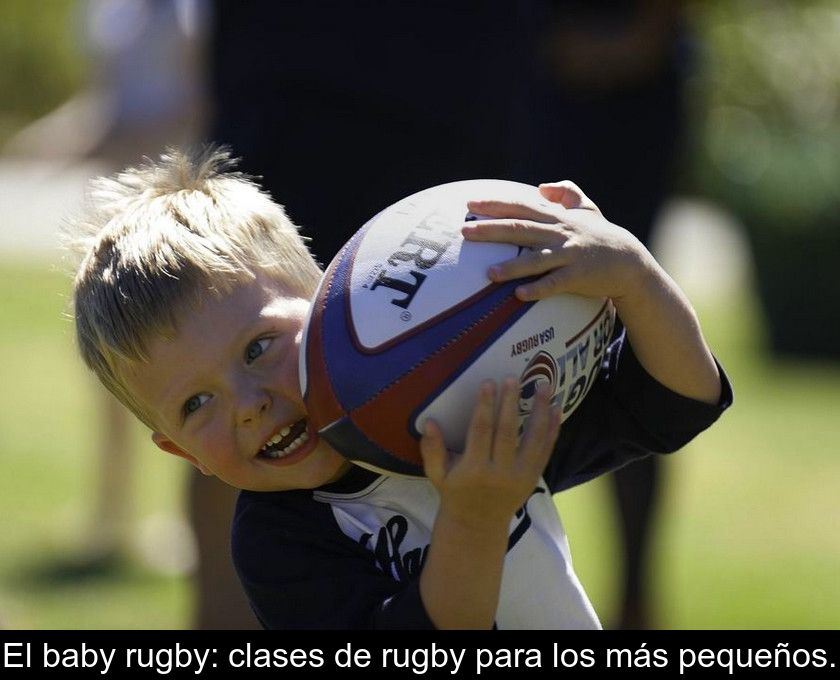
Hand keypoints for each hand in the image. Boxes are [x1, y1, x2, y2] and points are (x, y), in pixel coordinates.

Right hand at [419, 376, 560, 530]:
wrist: (478, 523)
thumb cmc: (455, 492)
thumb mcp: (437, 474)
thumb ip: (432, 449)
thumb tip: (429, 422)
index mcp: (474, 469)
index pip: (481, 432)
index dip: (485, 406)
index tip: (489, 383)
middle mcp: (500, 472)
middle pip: (508, 432)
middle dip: (511, 403)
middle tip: (514, 378)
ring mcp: (521, 475)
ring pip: (534, 439)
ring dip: (540, 411)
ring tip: (544, 386)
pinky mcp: (534, 477)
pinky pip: (546, 451)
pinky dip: (553, 429)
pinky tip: (556, 409)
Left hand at [462, 180, 655, 302]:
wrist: (628, 262)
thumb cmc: (602, 236)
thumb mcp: (587, 209)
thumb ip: (566, 193)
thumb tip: (542, 186)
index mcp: (556, 218)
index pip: (521, 207)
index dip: (495, 204)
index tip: (470, 203)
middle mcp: (559, 234)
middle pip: (520, 229)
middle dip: (491, 230)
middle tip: (464, 232)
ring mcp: (569, 255)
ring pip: (536, 260)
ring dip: (512, 267)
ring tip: (488, 274)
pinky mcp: (578, 276)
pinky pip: (555, 284)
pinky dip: (538, 289)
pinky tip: (519, 295)